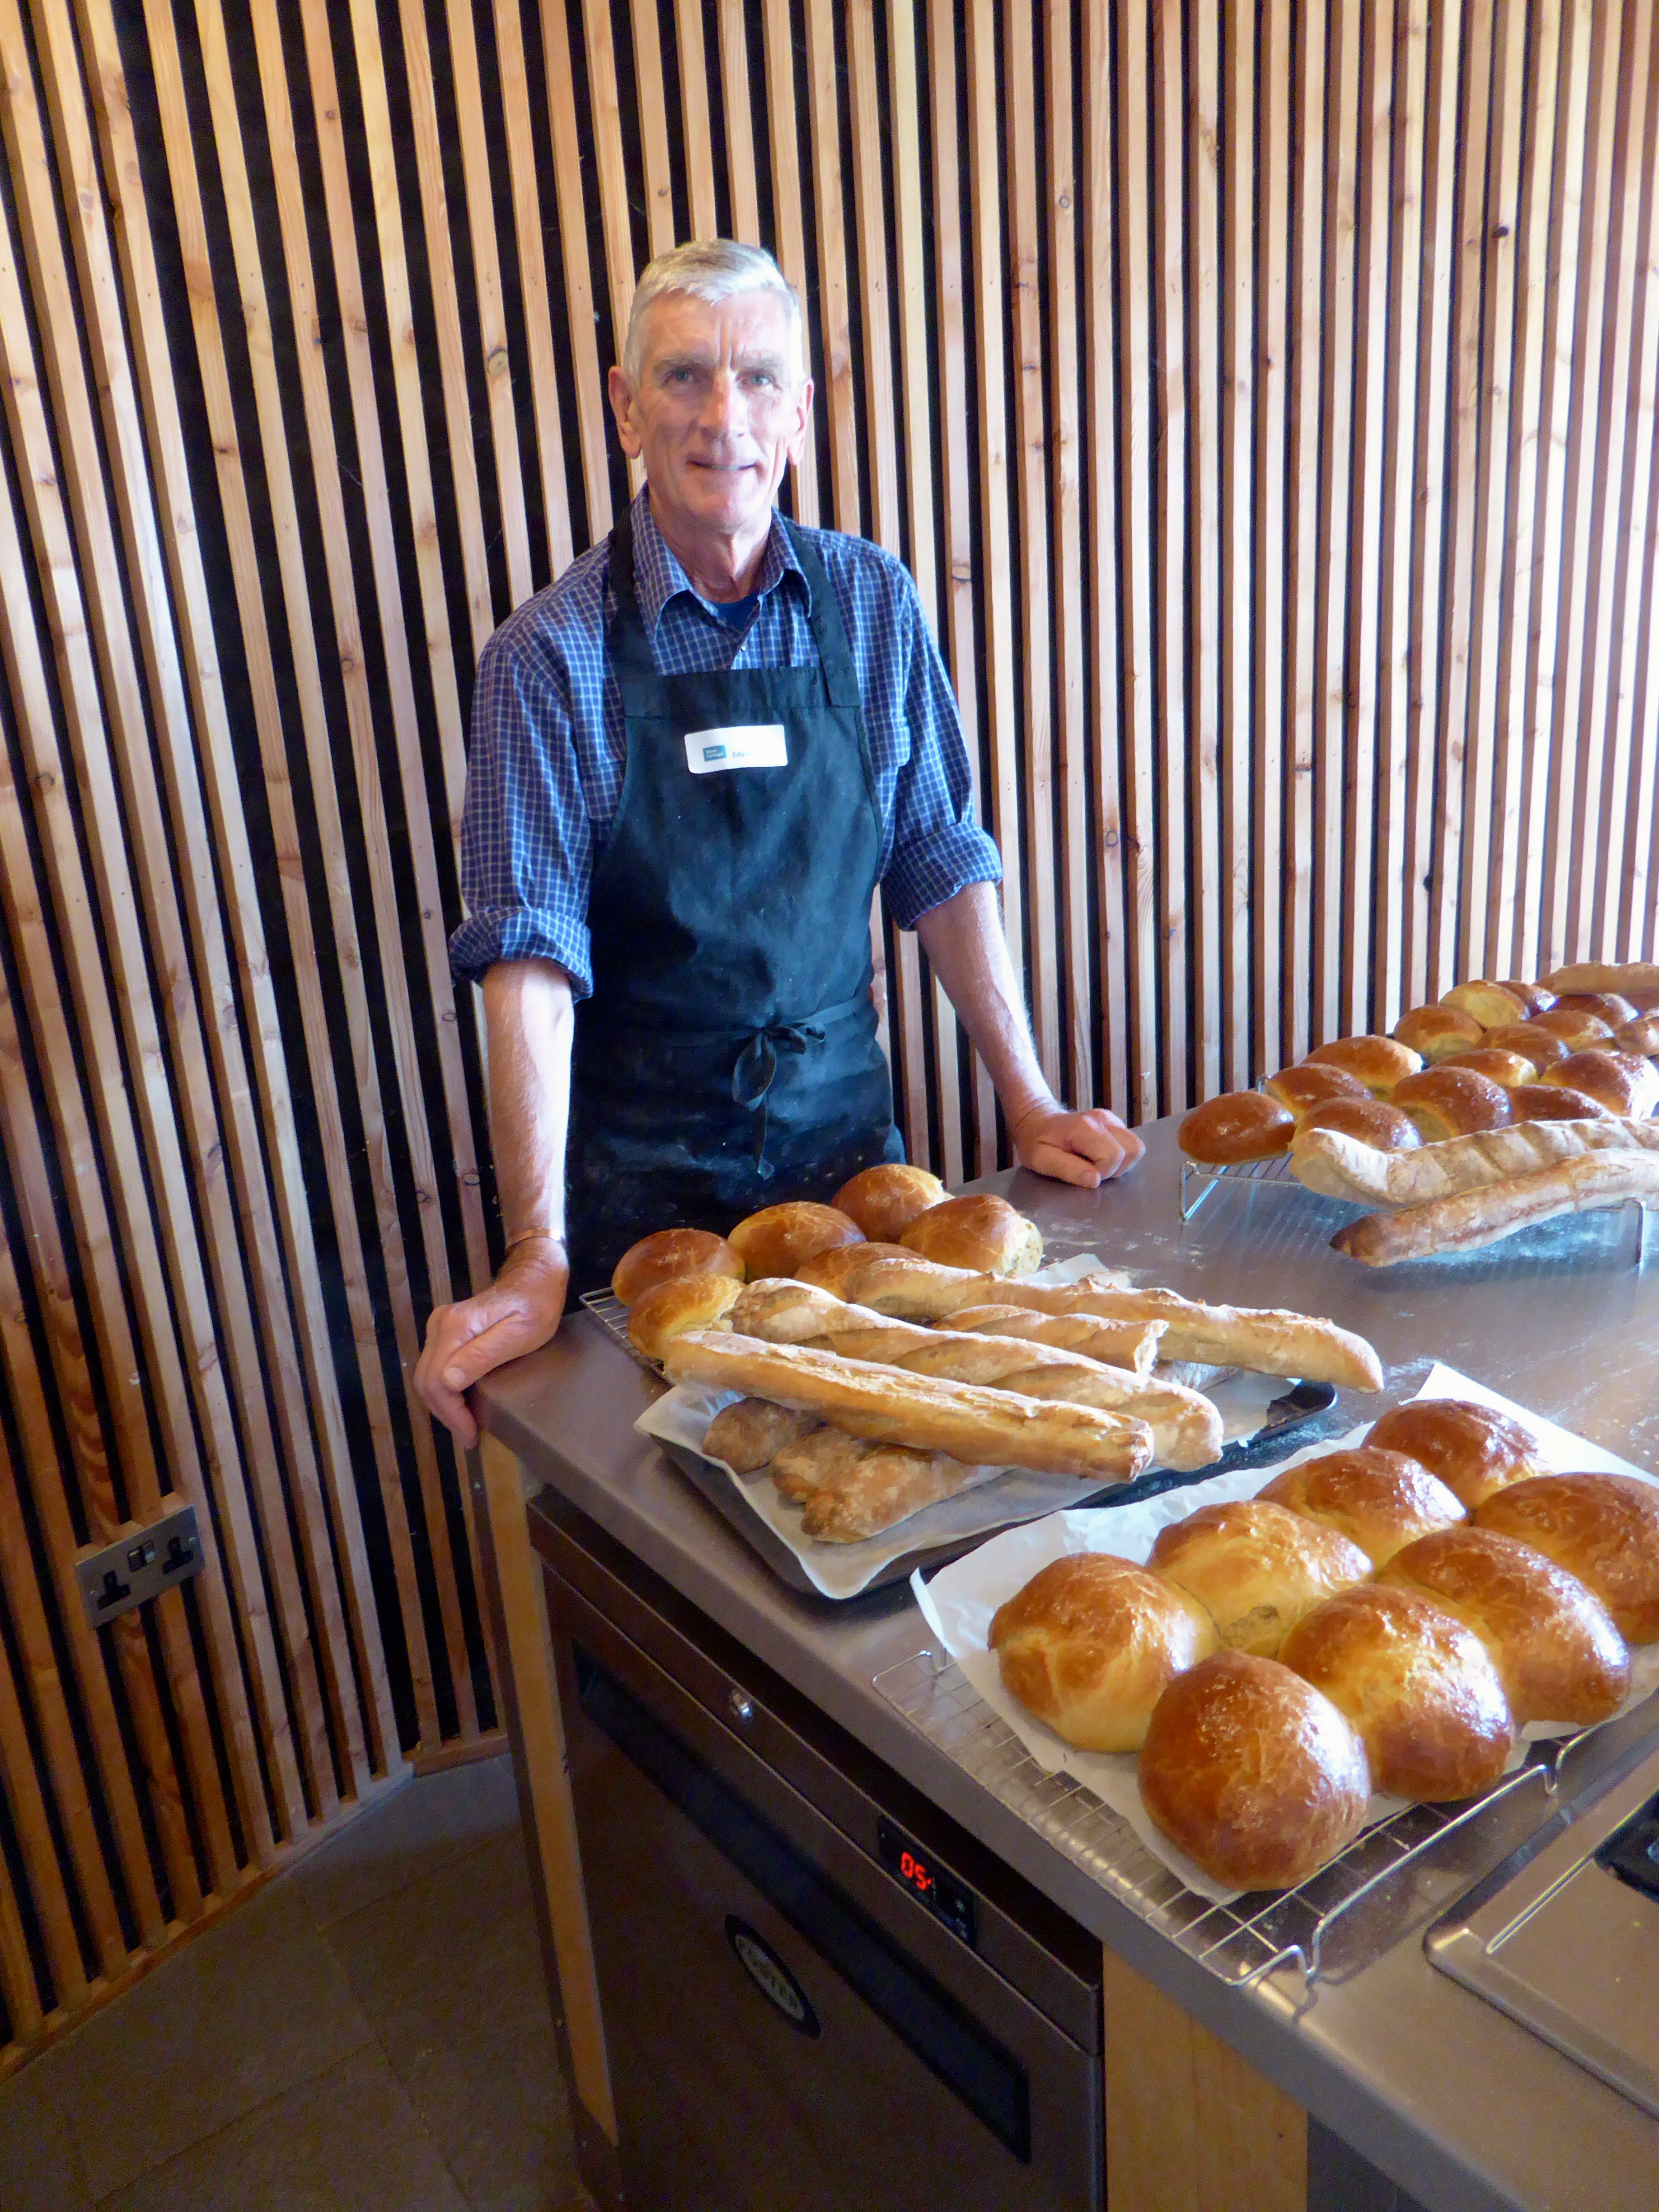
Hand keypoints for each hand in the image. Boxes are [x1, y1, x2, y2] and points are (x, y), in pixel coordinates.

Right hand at [413, 1238, 570, 1446]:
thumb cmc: (535, 1307)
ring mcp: (440, 1326)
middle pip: (426, 1381)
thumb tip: (448, 1382)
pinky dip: (444, 1390)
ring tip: (465, 1424)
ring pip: (427, 1376)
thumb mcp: (519, 1335)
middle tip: (468, 1435)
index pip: (438, 1383)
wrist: (535, 1276)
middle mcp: (439, 1326)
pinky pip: (435, 1366)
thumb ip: (482, 1356)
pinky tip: (462, 1402)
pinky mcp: (445, 1329)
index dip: (452, 1414)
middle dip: (445, 1414)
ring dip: (443, 1404)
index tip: (471, 1434)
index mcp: (456, 1329)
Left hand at [1009, 1101, 1144, 1187]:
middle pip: (1132, 1150)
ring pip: (1135, 1148)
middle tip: (1090, 1170)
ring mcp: (1111, 1120)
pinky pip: (1129, 1145)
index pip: (1113, 1156)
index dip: (1101, 1172)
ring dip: (1120, 1164)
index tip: (1082, 1173)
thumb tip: (1095, 1180)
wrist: (1037, 1120)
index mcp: (1085, 1127)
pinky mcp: (1115, 1123)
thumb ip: (1066, 1169)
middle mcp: (1103, 1119)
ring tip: (1096, 1165)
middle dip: (1114, 1169)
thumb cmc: (1036, 1141)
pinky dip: (1119, 1157)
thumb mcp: (1039, 1159)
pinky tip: (1098, 1157)